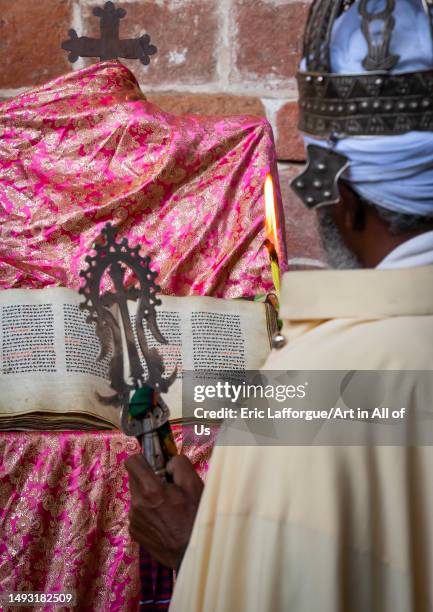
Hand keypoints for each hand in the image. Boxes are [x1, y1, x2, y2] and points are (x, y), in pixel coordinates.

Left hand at [125, 454, 203, 568]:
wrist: (191, 552)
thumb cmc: (194, 517)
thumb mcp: (193, 485)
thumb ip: (179, 464)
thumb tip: (167, 463)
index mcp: (150, 489)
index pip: (132, 462)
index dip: (143, 459)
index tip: (154, 465)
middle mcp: (137, 503)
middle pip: (134, 478)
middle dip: (148, 478)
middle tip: (167, 487)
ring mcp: (133, 519)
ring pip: (137, 496)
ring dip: (148, 496)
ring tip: (167, 507)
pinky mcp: (134, 532)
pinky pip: (138, 513)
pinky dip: (147, 512)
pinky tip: (163, 520)